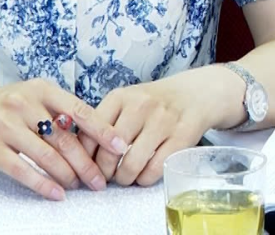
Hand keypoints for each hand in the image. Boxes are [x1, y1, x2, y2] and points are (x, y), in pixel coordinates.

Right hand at [0, 79, 128, 199]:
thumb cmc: (2, 106)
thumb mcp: (32, 96)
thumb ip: (58, 109)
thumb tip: (95, 133)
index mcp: (41, 89)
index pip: (79, 110)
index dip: (102, 130)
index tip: (120, 145)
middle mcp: (24, 104)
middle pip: (66, 139)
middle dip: (87, 163)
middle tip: (101, 180)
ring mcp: (6, 126)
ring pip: (47, 156)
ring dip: (68, 175)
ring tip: (80, 186)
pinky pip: (23, 170)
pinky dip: (43, 184)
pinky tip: (57, 194)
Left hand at [91, 65, 243, 186]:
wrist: (194, 94)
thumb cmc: (152, 103)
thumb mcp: (125, 102)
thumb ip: (104, 122)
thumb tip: (80, 154)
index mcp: (120, 97)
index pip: (90, 133)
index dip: (85, 156)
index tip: (87, 166)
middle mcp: (140, 106)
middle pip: (109, 152)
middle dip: (104, 172)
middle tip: (106, 177)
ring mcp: (162, 121)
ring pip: (132, 164)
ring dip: (124, 178)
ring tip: (125, 177)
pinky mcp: (181, 137)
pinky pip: (154, 169)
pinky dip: (144, 179)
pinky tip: (143, 175)